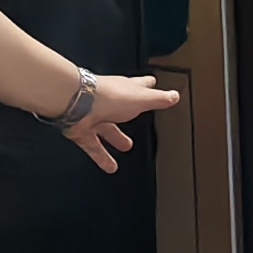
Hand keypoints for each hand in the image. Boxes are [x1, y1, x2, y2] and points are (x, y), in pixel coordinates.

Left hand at [60, 72, 176, 169]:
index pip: (141, 86)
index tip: (153, 85)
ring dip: (116, 138)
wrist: (77, 102)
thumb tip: (175, 96)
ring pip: (107, 129)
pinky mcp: (82, 131)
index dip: (148, 86)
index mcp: (126, 90)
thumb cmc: (109, 96)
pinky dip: (102, 157)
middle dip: (130, 114)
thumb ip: (159, 99)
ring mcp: (94, 116)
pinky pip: (93, 147)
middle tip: (138, 121)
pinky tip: (110, 167)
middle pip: (123, 109)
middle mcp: (110, 101)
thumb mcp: (143, 99)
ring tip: (126, 147)